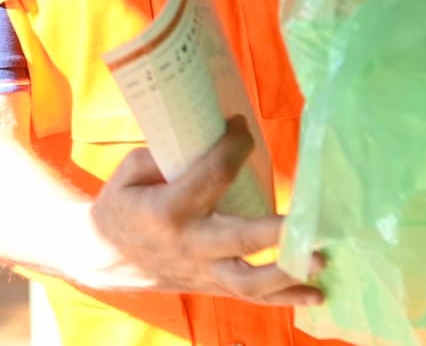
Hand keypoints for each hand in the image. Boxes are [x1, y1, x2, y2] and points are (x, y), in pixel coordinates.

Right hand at [88, 117, 322, 305]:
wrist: (103, 258)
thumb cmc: (122, 205)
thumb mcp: (130, 171)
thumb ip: (166, 156)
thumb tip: (208, 137)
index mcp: (168, 209)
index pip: (213, 175)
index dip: (233, 146)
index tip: (242, 125)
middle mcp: (190, 244)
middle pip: (240, 240)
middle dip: (278, 234)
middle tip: (312, 227)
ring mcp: (202, 271)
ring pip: (249, 282)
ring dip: (289, 275)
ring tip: (322, 264)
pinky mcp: (211, 286)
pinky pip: (250, 297)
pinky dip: (285, 298)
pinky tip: (316, 294)